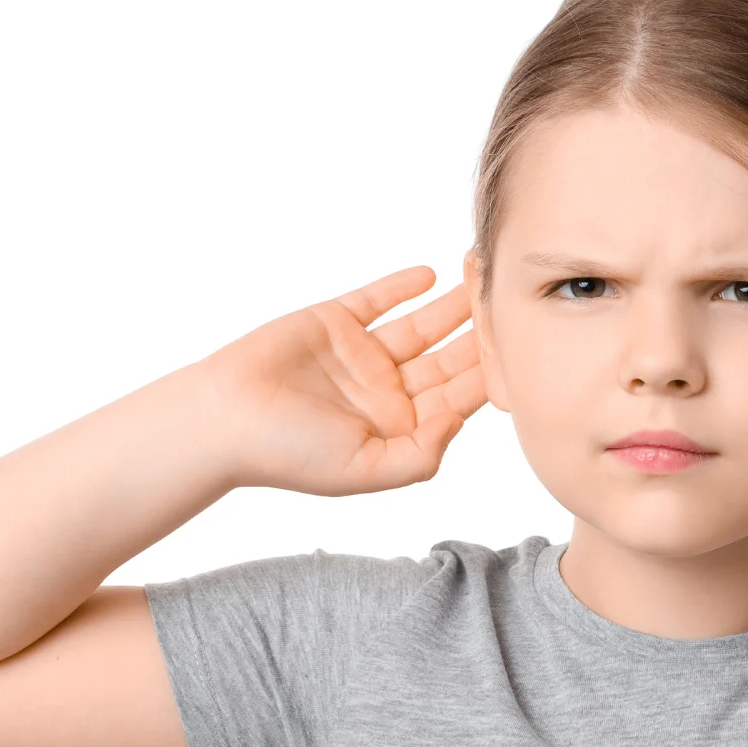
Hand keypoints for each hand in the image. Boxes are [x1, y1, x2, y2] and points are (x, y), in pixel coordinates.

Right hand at [191, 265, 486, 495]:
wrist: (223, 419)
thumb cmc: (287, 455)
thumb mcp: (365, 471)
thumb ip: (419, 456)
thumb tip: (459, 422)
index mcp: (399, 427)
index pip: (457, 398)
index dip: (490, 375)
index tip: (524, 352)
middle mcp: (387, 391)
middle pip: (448, 359)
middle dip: (482, 335)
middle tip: (514, 306)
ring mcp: (361, 355)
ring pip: (421, 326)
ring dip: (453, 305)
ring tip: (482, 278)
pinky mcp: (334, 323)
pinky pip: (376, 300)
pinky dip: (401, 286)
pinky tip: (432, 275)